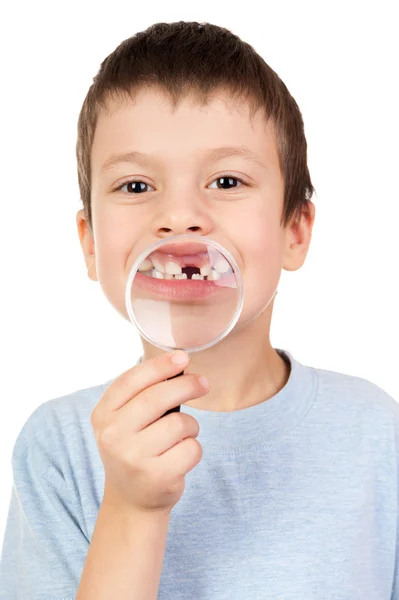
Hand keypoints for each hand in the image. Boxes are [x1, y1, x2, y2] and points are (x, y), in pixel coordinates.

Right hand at [90, 351, 208, 513]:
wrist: (131, 500)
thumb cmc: (135, 448)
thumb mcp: (125, 420)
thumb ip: (143, 394)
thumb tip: (179, 363)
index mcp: (103, 414)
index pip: (131, 380)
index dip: (159, 366)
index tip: (182, 357)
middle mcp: (113, 435)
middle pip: (158, 397)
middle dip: (187, 385)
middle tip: (203, 383)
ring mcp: (133, 458)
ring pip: (180, 423)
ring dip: (190, 426)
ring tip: (181, 436)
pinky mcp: (157, 477)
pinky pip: (192, 448)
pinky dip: (194, 449)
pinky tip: (180, 457)